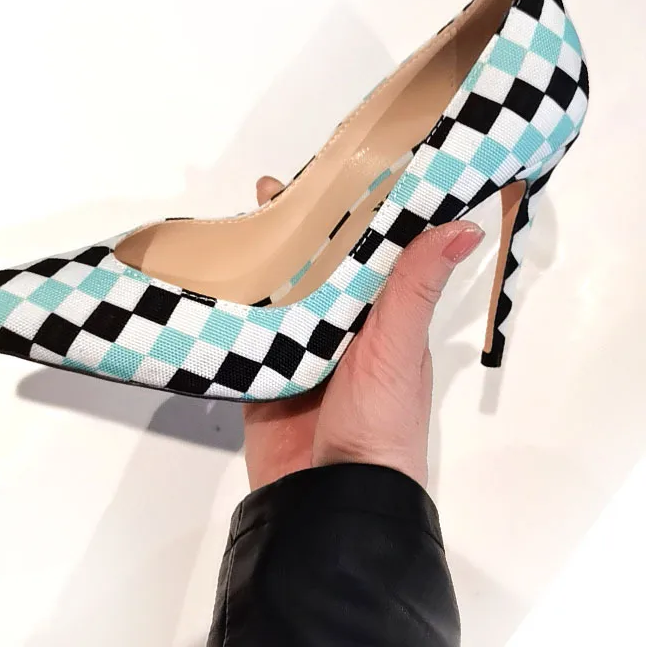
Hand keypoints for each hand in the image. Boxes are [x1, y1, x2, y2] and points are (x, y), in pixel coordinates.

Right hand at [243, 176, 484, 489]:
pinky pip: (245, 332)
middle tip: (268, 192)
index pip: (367, 252)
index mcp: (380, 316)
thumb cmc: (378, 423)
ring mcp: (298, 351)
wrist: (328, 502)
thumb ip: (415, 289)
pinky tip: (213, 277)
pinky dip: (232, 307)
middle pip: (316, 268)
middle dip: (296, 231)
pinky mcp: (263, 375)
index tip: (334, 174)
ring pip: (279, 294)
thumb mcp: (398, 348)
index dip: (352, 215)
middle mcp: (341, 328)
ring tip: (238, 223)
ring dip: (261, 261)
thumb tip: (464, 226)